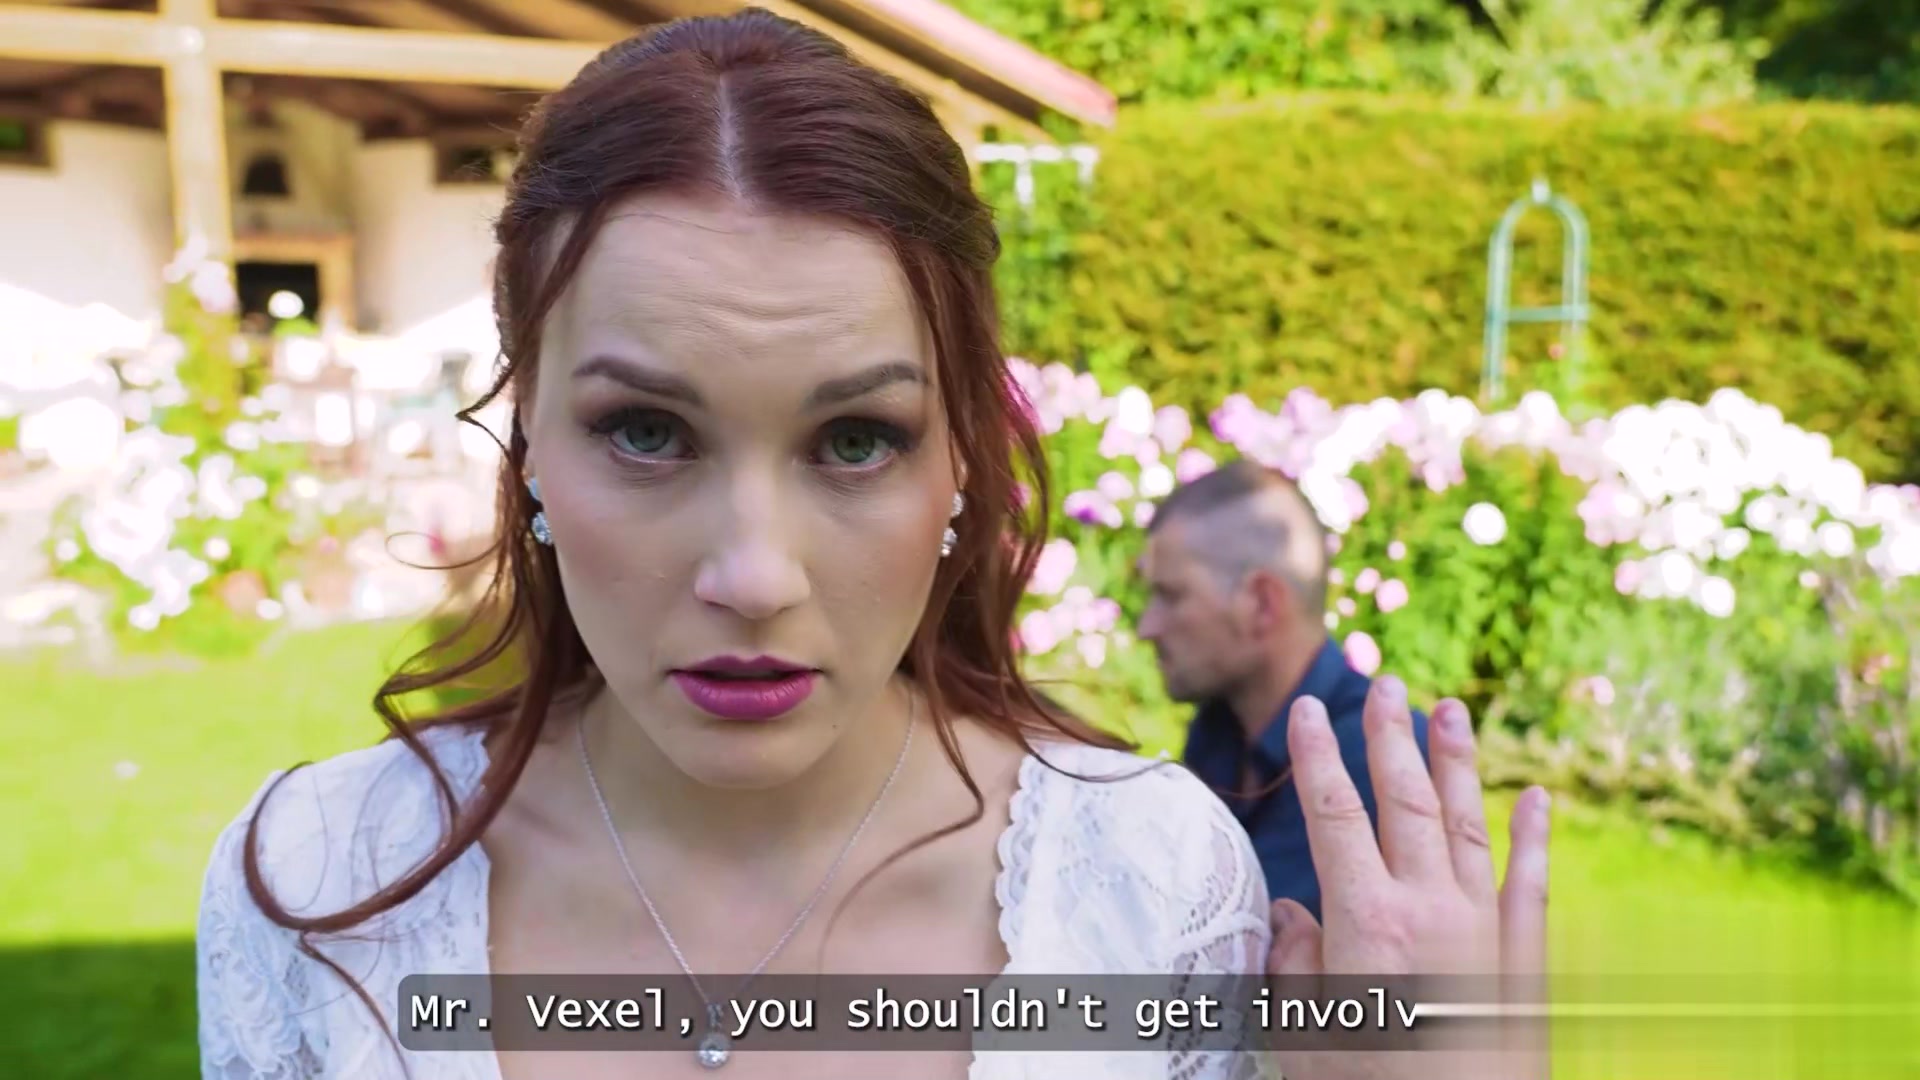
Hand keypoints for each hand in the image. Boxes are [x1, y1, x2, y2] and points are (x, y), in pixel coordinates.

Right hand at [1263, 676, 1550, 1079]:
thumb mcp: (1302, 1034)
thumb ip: (1294, 964)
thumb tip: (1293, 917)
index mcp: (1366, 921)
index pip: (1334, 814)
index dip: (1316, 757)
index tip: (1305, 710)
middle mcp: (1430, 908)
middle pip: (1406, 801)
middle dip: (1391, 736)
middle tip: (1387, 682)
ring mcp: (1484, 929)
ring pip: (1470, 824)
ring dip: (1458, 762)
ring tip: (1451, 709)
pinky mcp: (1525, 963)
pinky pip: (1531, 883)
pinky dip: (1535, 836)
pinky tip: (1539, 797)